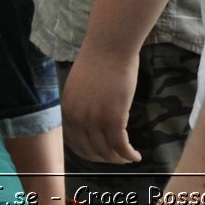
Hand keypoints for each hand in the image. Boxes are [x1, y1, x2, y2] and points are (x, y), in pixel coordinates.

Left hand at [62, 46, 141, 164]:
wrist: (109, 45)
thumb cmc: (98, 60)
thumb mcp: (80, 86)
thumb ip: (81, 104)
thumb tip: (90, 123)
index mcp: (68, 109)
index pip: (75, 143)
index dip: (89, 153)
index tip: (101, 155)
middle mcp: (78, 118)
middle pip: (91, 151)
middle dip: (105, 158)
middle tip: (117, 158)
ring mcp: (95, 119)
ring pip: (107, 151)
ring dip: (119, 159)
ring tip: (128, 157)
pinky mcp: (114, 118)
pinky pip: (121, 146)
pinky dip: (129, 155)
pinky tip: (136, 156)